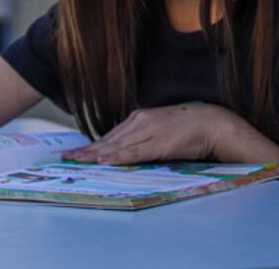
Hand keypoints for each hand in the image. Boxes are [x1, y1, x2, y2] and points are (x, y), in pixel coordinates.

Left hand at [62, 104, 237, 165]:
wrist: (211, 121)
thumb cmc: (186, 127)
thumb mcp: (159, 129)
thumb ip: (142, 137)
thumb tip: (125, 151)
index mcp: (138, 118)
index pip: (110, 135)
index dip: (92, 145)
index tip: (75, 152)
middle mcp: (139, 122)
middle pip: (108, 140)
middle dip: (87, 150)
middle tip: (68, 158)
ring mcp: (149, 131)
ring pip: (117, 146)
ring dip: (96, 154)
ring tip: (78, 161)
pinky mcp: (159, 143)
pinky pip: (134, 152)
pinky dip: (118, 157)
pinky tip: (105, 161)